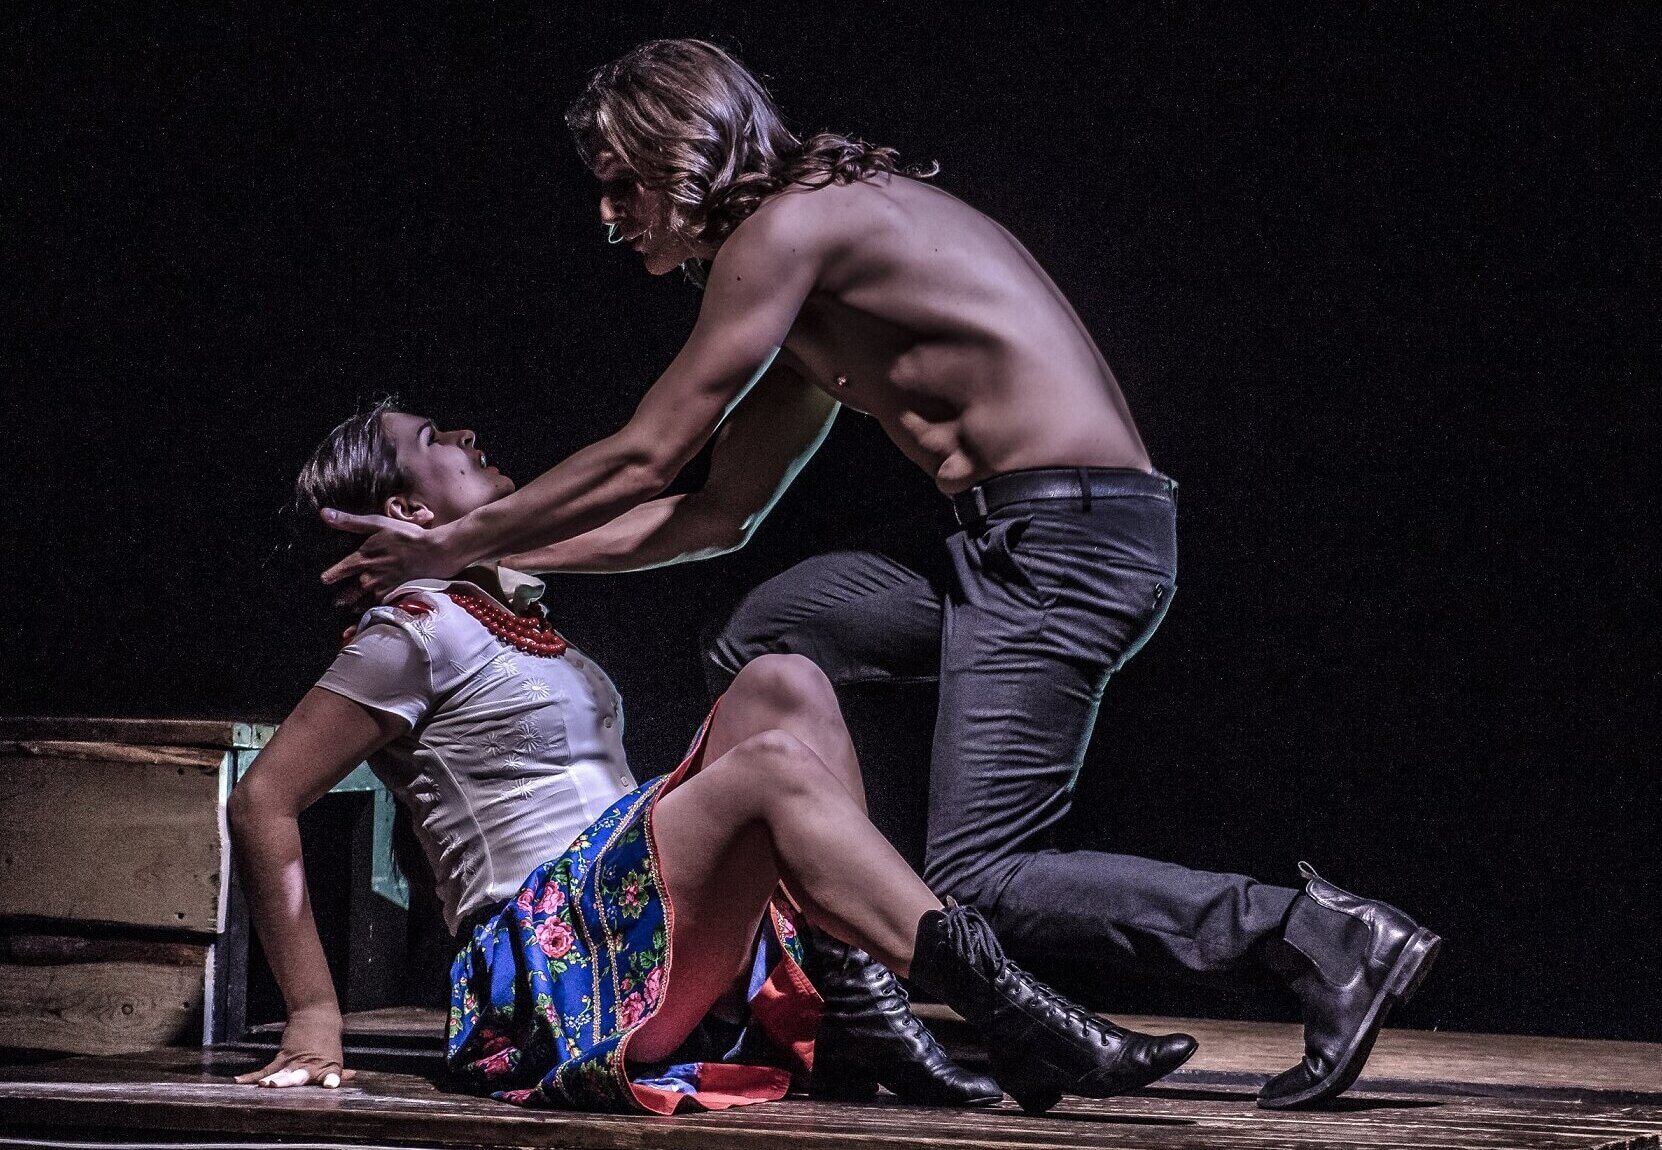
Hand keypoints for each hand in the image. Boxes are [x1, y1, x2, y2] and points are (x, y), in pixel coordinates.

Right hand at [233, 1005, 354, 1088]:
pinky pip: (266, 1070)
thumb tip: (353, 1076)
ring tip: (266, 1085)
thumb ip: (338, 1070)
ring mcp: (295, 1062)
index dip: (331, 1080)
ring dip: (275, 1080)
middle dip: (294, 1083)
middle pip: (302, 1078)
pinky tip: (240, 1081)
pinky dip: (252, 1077)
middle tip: (288, 1086)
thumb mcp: (335, 1055)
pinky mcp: (283, 1057)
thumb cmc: (327, 1039)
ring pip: (283, 1074)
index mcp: (329, 1068)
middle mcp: (311, 1067)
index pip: (332, 1076)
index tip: (331, 1083)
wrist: (316, 1015)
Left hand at [318, 510, 456, 607]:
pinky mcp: (395, 595)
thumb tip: (323, 514)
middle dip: (343, 597)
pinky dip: (372, 614)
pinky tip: (372, 617)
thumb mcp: (377, 523)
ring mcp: (382, 588)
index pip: (340, 570)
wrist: (433, 552)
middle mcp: (369, 577)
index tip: (324, 580)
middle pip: (350, 592)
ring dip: (356, 605)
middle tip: (337, 602)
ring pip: (363, 602)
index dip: (330, 576)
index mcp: (362, 559)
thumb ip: (350, 522)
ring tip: (351, 608)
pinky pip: (378, 608)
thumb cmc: (406, 536)